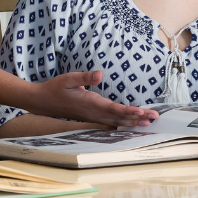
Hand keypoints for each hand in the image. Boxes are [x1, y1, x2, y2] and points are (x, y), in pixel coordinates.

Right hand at [30, 71, 159, 126]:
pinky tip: (131, 124)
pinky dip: (122, 123)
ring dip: (133, 122)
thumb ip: (84, 76)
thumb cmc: (54, 88)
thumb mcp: (67, 78)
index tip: (142, 111)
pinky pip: (110, 122)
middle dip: (137, 118)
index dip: (128, 111)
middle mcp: (93, 112)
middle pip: (119, 117)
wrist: (42, 101)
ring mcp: (92, 116)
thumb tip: (100, 73)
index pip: (113, 108)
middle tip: (155, 118)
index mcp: (89, 102)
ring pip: (116, 121)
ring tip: (148, 122)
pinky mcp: (91, 117)